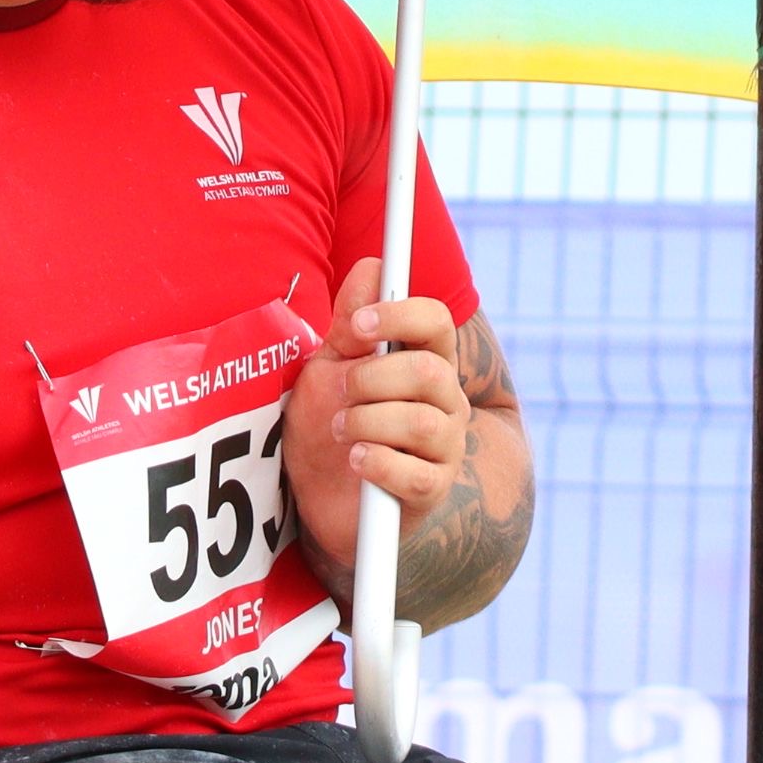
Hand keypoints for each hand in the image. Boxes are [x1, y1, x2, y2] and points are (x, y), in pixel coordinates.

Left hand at [282, 258, 468, 580]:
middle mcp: (445, 400)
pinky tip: (355, 459)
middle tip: (341, 389)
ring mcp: (444, 447)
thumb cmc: (328, 421)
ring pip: (422, 422)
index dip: (400, 315)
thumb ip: (350, 324)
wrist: (316, 496)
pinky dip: (376, 461)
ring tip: (339, 429)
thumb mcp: (329, 367)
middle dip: (372, 377)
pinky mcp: (431, 491)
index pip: (436, 322)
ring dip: (366, 421)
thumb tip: (372, 266)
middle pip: (428, 371)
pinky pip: (415, 473)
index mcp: (423, 360)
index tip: (360, 325)